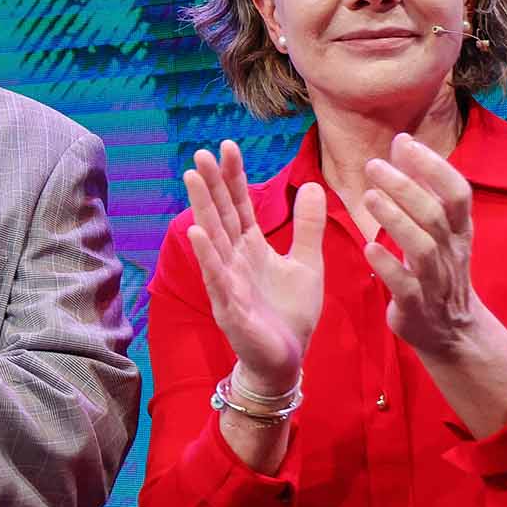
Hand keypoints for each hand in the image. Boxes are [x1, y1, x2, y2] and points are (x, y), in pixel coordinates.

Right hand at [182, 141, 323, 394]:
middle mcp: (234, 260)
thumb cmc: (290, 314)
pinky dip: (207, 255)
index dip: (233, 177)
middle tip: (201, 153)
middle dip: (212, 185)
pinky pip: (216, 277)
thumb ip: (307, 227)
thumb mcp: (307, 264)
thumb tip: (313, 185)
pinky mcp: (229, 307)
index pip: (239, 206)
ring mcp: (228, 282)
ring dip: (202, 209)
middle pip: (221, 215)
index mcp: (251, 248)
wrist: (285, 360)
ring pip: (213, 239)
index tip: (227, 146)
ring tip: (193, 179)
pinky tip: (196, 233)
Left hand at [359, 134, 483, 358]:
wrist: (449, 331)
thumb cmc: (436, 268)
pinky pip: (405, 286)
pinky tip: (369, 248)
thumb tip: (403, 141)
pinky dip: (388, 267)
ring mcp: (435, 281)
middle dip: (406, 188)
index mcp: (458, 231)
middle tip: (373, 166)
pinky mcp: (416, 306)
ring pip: (422, 249)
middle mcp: (451, 252)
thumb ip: (420, 186)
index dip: (435, 167)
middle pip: (435, 216)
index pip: (458, 193)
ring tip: (369, 197)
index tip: (406, 143)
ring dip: (396, 221)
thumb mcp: (436, 227)